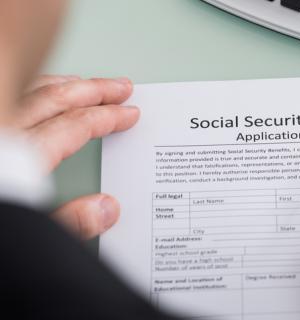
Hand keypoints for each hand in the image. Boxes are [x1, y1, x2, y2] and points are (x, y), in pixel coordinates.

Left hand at [15, 75, 139, 239]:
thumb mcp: (24, 235)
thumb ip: (70, 223)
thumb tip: (108, 210)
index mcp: (21, 157)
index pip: (75, 126)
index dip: (108, 117)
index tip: (130, 113)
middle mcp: (7, 130)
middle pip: (58, 98)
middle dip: (96, 90)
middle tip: (122, 87)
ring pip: (35, 91)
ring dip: (68, 84)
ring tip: (90, 84)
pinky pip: (20, 95)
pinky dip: (41, 88)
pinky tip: (47, 92)